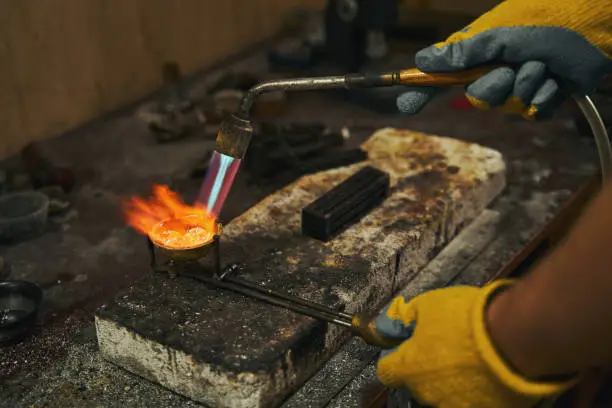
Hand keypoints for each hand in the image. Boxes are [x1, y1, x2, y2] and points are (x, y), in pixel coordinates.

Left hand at [374, 280, 575, 407]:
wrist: (512, 338)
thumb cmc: (463, 319)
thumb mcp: (428, 304)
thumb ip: (408, 317)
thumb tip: (396, 322)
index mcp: (408, 368)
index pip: (387, 371)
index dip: (396, 357)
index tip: (408, 346)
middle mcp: (426, 394)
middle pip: (417, 383)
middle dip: (426, 367)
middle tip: (446, 346)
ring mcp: (453, 406)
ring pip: (444, 393)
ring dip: (451, 379)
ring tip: (471, 359)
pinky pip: (472, 399)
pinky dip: (476, 389)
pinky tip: (487, 372)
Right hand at [397, 0, 611, 118]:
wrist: (597, 26)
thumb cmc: (548, 19)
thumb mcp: (500, 34)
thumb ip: (461, 52)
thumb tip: (421, 61)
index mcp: (479, 50)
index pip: (442, 75)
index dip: (423, 89)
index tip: (405, 103)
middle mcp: (494, 69)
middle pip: (474, 98)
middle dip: (493, 85)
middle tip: (509, 67)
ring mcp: (517, 86)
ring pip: (504, 106)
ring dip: (524, 85)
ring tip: (541, 65)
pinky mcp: (541, 99)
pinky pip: (531, 112)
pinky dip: (544, 95)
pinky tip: (556, 80)